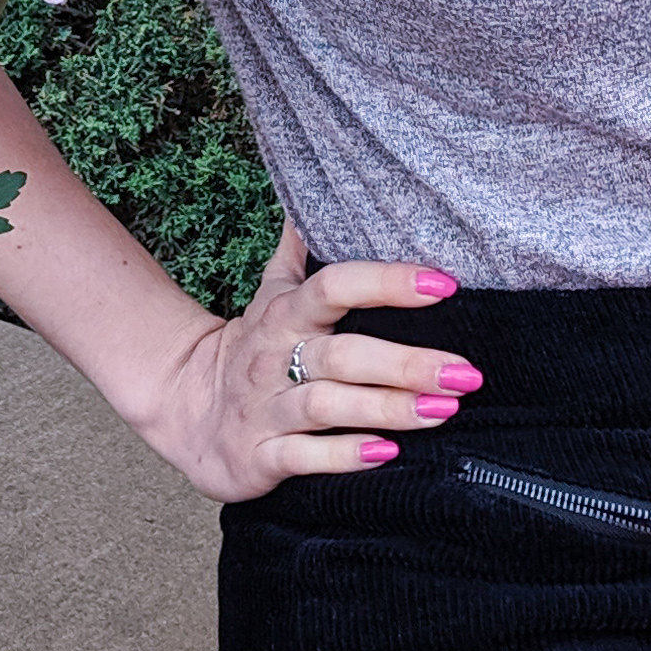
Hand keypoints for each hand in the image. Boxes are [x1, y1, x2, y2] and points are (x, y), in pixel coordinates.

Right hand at [140, 220, 480, 503]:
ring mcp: (265, 408)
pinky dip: (344, 457)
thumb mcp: (270, 294)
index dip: (387, 282)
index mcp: (285, 314)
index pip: (335, 287)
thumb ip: (301, 250)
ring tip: (443, 411)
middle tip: (466, 373)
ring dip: (387, 409)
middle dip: (405, 364)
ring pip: (327, 407)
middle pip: (342, 355)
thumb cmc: (251, 348)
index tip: (443, 283)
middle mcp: (274, 358)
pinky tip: (387, 455)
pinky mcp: (260, 455)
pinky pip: (303, 457)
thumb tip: (319, 193)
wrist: (184, 407)